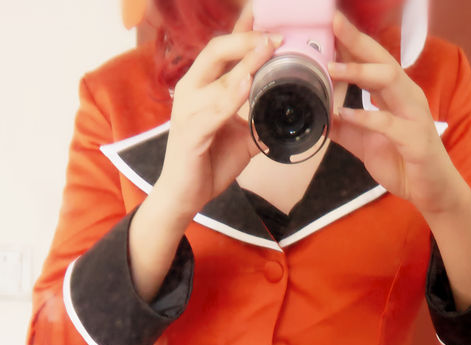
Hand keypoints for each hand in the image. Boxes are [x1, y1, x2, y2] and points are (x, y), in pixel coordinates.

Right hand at [149, 7, 279, 227]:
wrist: (184, 196)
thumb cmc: (207, 163)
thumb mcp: (241, 139)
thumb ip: (259, 123)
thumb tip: (287, 118)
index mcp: (201, 86)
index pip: (222, 50)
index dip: (244, 31)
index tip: (268, 21)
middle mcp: (190, 91)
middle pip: (216, 50)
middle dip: (246, 40)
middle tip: (275, 37)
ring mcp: (188, 111)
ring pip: (217, 78)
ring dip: (245, 63)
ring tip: (267, 51)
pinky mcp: (190, 134)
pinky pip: (212, 111)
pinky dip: (230, 97)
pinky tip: (246, 85)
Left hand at [329, 10, 468, 219]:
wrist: (432, 191)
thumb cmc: (404, 161)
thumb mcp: (366, 143)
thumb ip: (345, 127)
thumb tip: (320, 115)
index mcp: (396, 93)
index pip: (374, 60)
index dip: (353, 42)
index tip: (332, 24)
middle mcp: (407, 96)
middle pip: (382, 59)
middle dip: (357, 41)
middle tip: (334, 25)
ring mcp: (413, 115)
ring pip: (388, 81)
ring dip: (359, 72)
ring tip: (331, 69)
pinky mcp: (415, 139)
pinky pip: (388, 123)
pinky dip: (364, 117)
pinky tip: (343, 115)